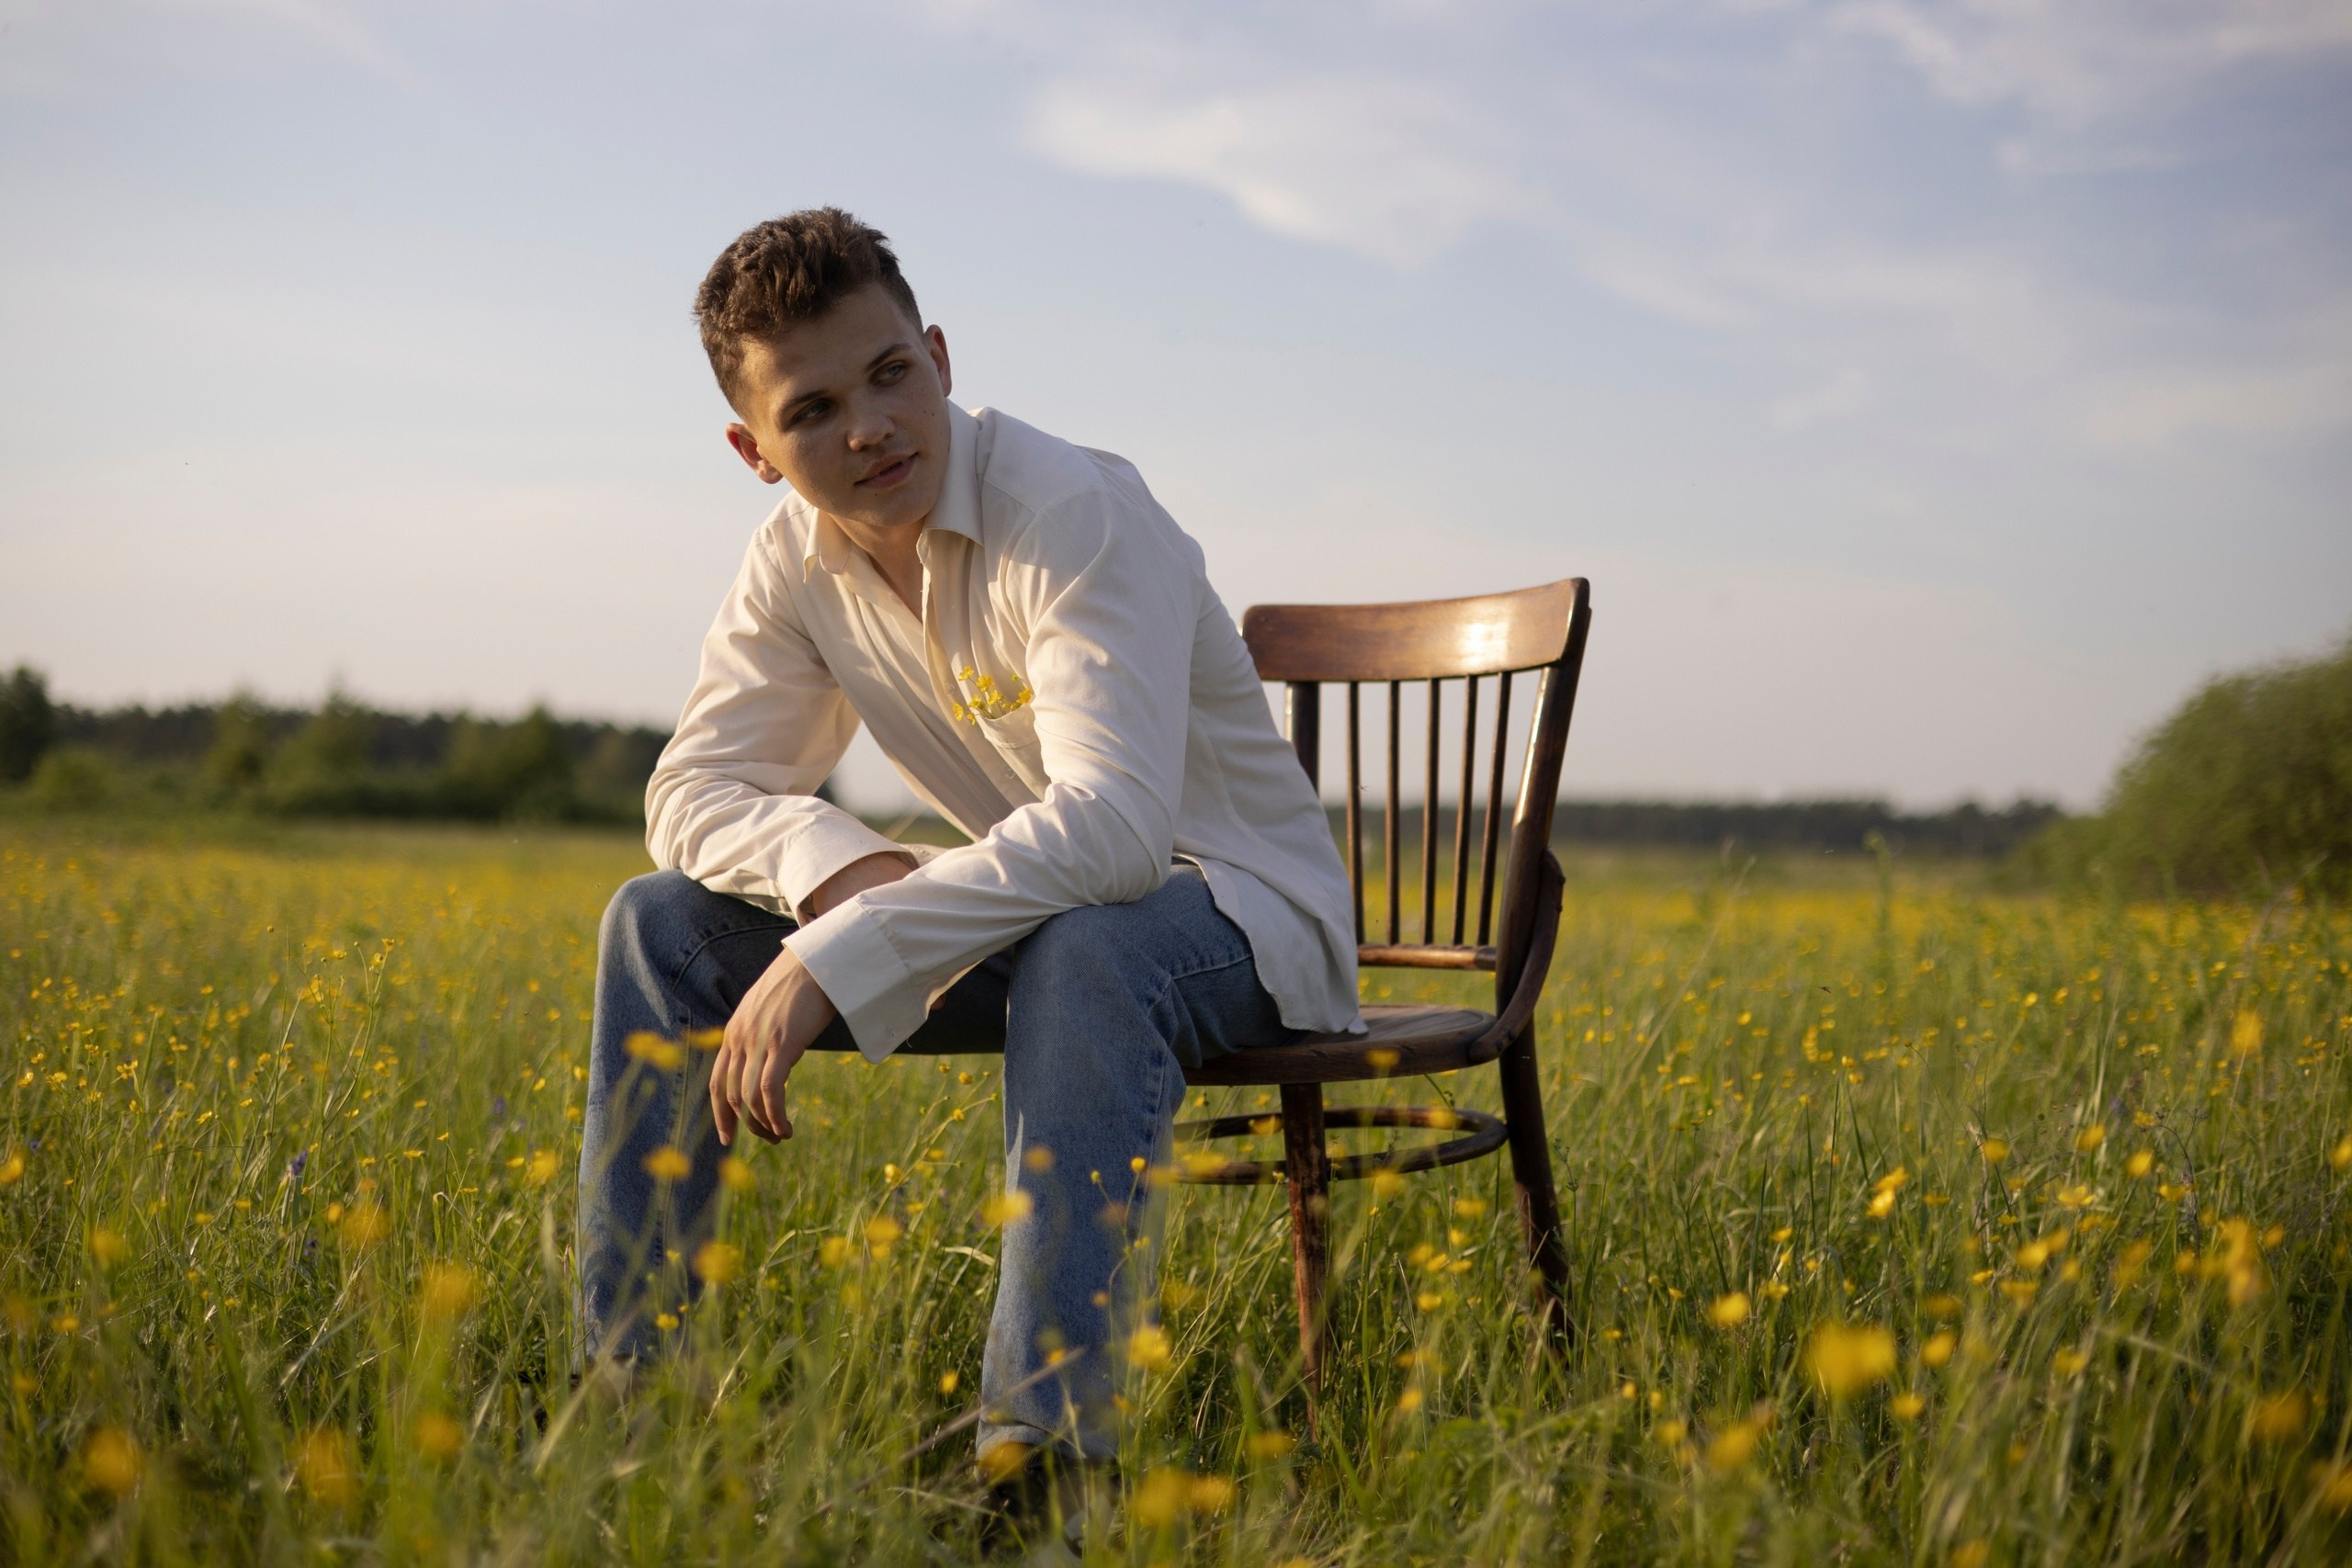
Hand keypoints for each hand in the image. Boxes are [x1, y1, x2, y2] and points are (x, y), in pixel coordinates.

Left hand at [710, 852, 913, 1146]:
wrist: (819, 959)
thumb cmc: (803, 984)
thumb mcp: (774, 1012)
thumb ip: (766, 1036)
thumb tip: (778, 1062)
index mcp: (734, 1031)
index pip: (717, 1082)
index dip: (720, 1113)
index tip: (728, 1136)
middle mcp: (739, 1038)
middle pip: (730, 1095)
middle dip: (746, 1124)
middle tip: (768, 1138)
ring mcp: (758, 1041)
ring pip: (748, 1098)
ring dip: (763, 1124)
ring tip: (781, 1135)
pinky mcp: (781, 1044)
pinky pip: (770, 1091)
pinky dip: (775, 1115)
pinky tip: (787, 1128)